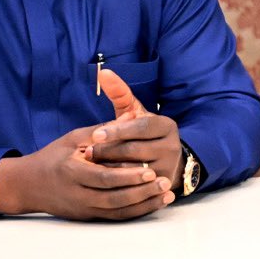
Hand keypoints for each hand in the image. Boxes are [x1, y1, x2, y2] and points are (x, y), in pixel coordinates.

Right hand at [0, 125, 175, 219]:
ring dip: (144, 204)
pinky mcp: (87, 216)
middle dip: (142, 191)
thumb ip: (104, 131)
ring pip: (117, 211)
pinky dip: (136, 212)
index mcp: (71, 171)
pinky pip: (115, 217)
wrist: (28, 184)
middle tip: (166, 182)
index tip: (150, 170)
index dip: (128, 176)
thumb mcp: (74, 138)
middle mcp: (76, 194)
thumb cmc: (54, 156)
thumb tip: (133, 114)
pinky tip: (154, 203)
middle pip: (113, 197)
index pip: (103, 177)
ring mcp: (82, 208)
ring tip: (167, 194)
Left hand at [85, 67, 183, 183]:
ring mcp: (168, 167)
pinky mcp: (162, 186)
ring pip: (135, 170)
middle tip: (88, 152)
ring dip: (111, 167)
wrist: (165, 160)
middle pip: (136, 149)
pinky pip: (137, 186)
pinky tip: (101, 180)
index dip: (118, 130)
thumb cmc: (142, 133)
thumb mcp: (135, 112)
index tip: (96, 134)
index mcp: (166, 125)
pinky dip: (118, 183)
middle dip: (110, 151)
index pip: (142, 127)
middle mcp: (172, 146)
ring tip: (91, 165)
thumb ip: (119, 93)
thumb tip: (103, 72)